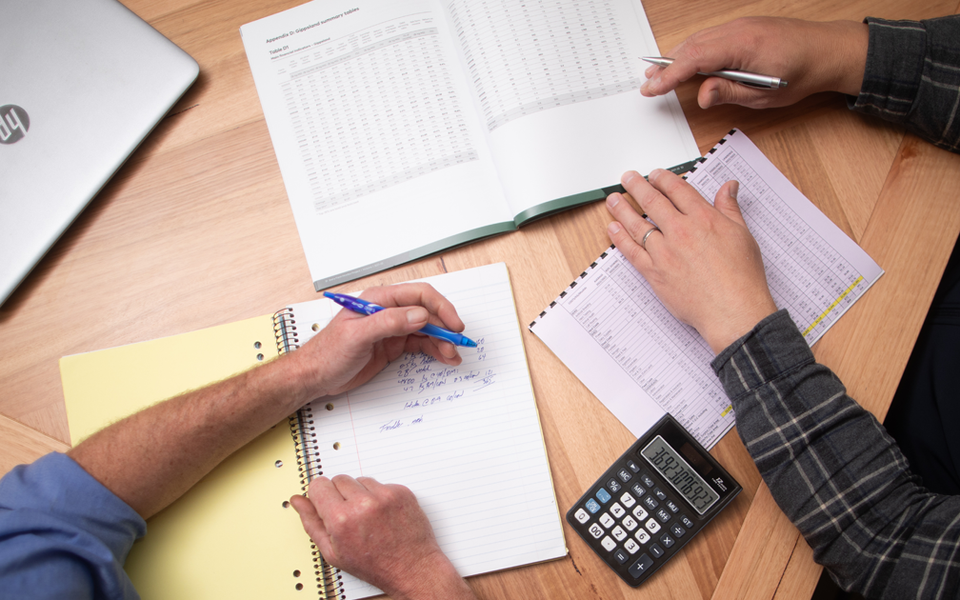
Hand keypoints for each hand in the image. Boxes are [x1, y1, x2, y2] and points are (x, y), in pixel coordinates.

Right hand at [290, 476, 475, 599]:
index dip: (320, 495)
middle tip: (349, 516)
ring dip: (360, 494)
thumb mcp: (334, 552)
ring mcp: (384, 496)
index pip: (319, 485)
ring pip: (359, 479)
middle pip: (338, 479)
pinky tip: (382, 514)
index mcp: (342, 519)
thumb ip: (312, 523)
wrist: (412, 567)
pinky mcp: (401, 491)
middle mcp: (363, 503)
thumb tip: (298, 501)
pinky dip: (379, 495)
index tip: (325, 503)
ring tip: (367, 517)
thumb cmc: (374, 565)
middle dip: (339, 495)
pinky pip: (380, 483)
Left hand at [292, 283, 465, 398]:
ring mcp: (392, 329)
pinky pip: (420, 344)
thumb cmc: (328, 353)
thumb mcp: (356, 336)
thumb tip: (418, 315)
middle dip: (445, 326)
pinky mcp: (393, 345)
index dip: (440, 307)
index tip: (452, 324)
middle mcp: (388, 311)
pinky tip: (445, 357)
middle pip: (427, 312)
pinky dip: (435, 350)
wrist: (315, 376)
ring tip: (452, 355)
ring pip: (426, 330)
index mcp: (379, 301)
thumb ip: (388, 323)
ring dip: (442, 341)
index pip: (418, 295)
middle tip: (458, 342)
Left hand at [605, 169, 776, 353]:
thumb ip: (730, 208)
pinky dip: (620, 238)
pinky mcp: (654, 272)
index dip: (663, 178)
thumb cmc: (741, 277)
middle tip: (627, 178)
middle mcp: (680, 231)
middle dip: (637, 186)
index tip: (654, 174)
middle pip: (652, 201)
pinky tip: (613, 229)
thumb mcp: (742, 235)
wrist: (732, 309)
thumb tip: (729, 187)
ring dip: (622, 209)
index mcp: (703, 218)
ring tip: (613, 199)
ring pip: (637, 225)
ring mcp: (664, 252)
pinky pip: (631, 251)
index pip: (677, 190)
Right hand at [641, 17, 868, 108]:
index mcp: (743, 45)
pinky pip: (710, 37)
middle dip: (666, 66)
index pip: (696, 58)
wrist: (829, 50)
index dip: (670, 74)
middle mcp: (738, 30)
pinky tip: (684, 60)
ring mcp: (740, 26)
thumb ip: (730, 92)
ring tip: (657, 74)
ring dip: (677, 57)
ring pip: (698, 39)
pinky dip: (692, 49)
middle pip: (691, 46)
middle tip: (647, 84)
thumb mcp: (765, 94)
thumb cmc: (803, 72)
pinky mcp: (743, 28)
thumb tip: (702, 95)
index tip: (652, 87)